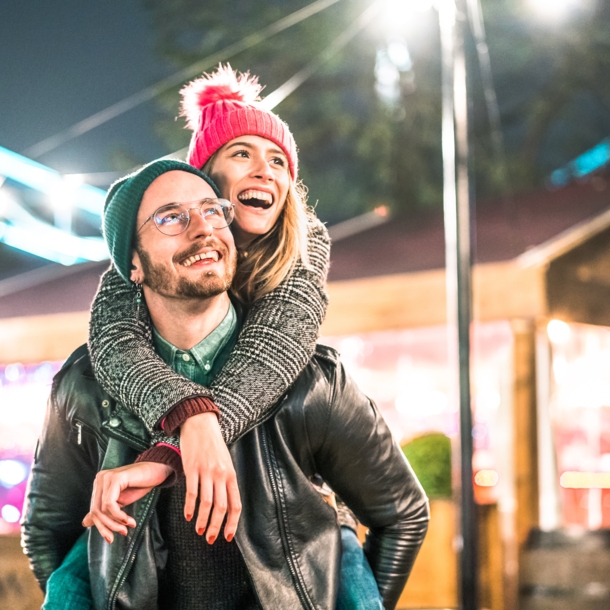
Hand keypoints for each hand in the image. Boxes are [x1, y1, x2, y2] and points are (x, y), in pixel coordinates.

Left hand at [82, 462, 171, 542]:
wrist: (157, 471)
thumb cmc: (140, 484)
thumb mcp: (120, 501)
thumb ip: (104, 510)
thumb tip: (85, 522)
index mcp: (99, 483)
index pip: (94, 510)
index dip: (101, 527)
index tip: (111, 538)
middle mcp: (100, 478)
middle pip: (96, 510)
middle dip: (108, 526)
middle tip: (122, 533)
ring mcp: (107, 477)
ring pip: (102, 509)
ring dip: (116, 522)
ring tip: (128, 527)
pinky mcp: (116, 478)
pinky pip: (110, 503)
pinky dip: (119, 515)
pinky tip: (129, 520)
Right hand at [180, 412, 241, 542]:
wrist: (200, 423)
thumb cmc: (213, 445)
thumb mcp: (225, 462)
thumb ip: (226, 481)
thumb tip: (225, 505)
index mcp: (231, 475)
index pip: (235, 504)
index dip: (232, 523)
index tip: (227, 537)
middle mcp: (220, 474)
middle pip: (221, 508)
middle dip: (216, 527)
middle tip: (211, 539)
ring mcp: (206, 472)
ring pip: (206, 503)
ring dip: (202, 521)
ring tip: (199, 531)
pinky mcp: (192, 468)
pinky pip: (191, 492)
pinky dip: (189, 507)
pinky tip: (188, 516)